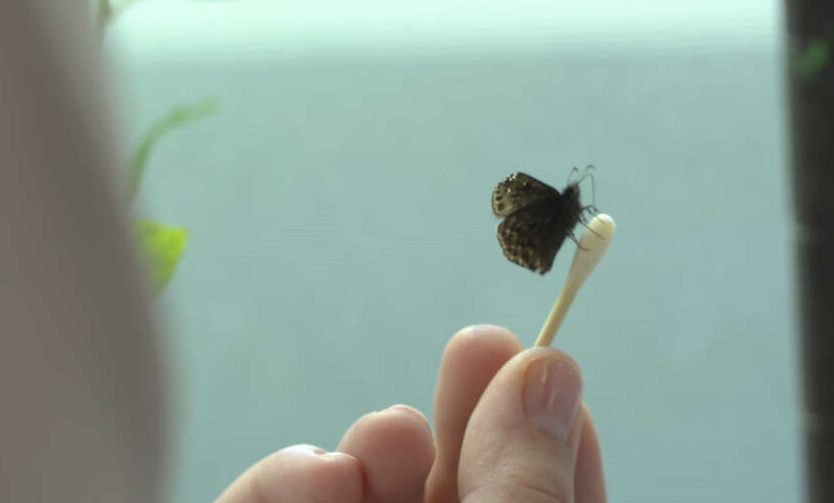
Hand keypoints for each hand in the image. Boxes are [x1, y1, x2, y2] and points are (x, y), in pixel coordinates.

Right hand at [216, 325, 605, 501]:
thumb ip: (525, 493)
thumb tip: (548, 375)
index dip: (554, 451)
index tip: (549, 373)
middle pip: (454, 497)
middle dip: (466, 423)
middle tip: (481, 346)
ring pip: (359, 498)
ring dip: (376, 451)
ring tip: (390, 434)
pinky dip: (279, 487)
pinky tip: (316, 471)